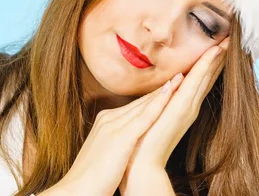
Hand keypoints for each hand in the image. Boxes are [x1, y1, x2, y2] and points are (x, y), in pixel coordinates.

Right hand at [43, 72, 178, 195]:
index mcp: (105, 122)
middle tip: (181, 74)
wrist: (76, 191)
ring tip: (182, 76)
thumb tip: (125, 142)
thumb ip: (114, 141)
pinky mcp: (121, 137)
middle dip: (162, 88)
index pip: (134, 106)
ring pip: (144, 104)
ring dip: (165, 89)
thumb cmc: (91, 178)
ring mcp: (114, 126)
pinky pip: (144, 117)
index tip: (169, 87)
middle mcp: (109, 119)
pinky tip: (171, 92)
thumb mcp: (103, 153)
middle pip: (141, 101)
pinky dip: (158, 103)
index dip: (153, 96)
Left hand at [119, 37, 229, 194]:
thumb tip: (160, 93)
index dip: (209, 63)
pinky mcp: (182, 108)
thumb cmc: (144, 145)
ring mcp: (187, 107)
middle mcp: (189, 106)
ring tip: (227, 41)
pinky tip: (213, 53)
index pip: (199, 80)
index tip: (218, 46)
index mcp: (182, 107)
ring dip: (216, 58)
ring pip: (204, 76)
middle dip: (218, 57)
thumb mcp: (154, 117)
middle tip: (230, 38)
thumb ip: (160, 104)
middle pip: (207, 76)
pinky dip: (205, 67)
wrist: (142, 166)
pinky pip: (195, 82)